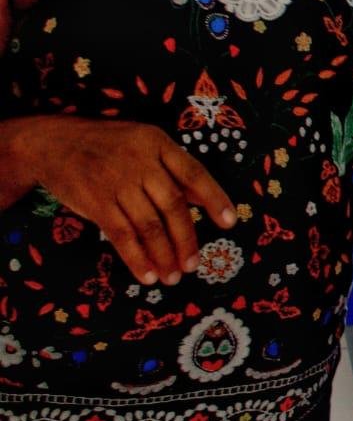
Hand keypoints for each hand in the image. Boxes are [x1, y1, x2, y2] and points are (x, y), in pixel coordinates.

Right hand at [3, 115, 235, 284]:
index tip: (230, 222)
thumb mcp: (144, 143)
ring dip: (163, 254)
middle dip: (186, 238)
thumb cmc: (108, 146)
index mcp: (158, 143)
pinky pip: (121, 235)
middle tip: (193, 265)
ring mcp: (116, 182)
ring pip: (148, 224)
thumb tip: (201, 199)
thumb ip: (172, 169)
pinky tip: (147, 275)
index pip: (194, 173)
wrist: (54, 144)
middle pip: (172, 205)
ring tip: (173, 276)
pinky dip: (136, 258)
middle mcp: (140, 161)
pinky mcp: (95, 202)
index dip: (214, 198)